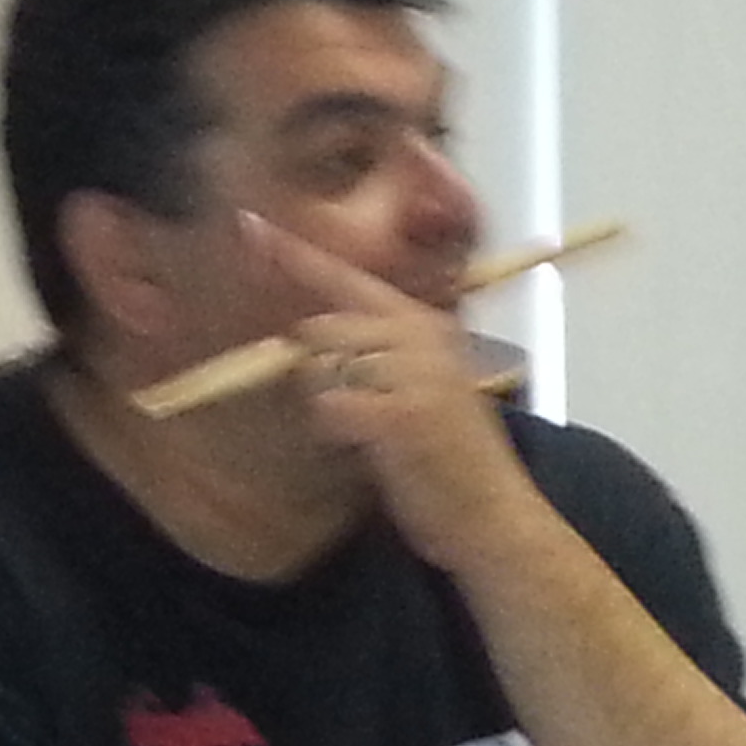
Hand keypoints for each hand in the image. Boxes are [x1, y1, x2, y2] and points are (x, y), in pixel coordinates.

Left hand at [235, 211, 553, 576]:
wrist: (493, 516)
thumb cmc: (453, 464)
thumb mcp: (423, 391)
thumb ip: (379, 359)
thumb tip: (309, 343)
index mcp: (426, 326)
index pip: (348, 281)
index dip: (296, 256)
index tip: (252, 228)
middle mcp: (421, 336)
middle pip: (322, 329)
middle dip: (318, 372)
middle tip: (357, 415)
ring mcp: (412, 372)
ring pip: (320, 367)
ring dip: (328, 405)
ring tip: (372, 435)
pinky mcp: (399, 413)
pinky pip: (329, 406)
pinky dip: (335, 429)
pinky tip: (369, 447)